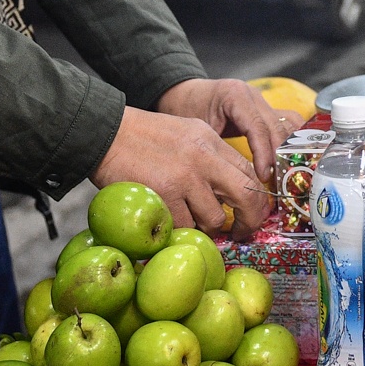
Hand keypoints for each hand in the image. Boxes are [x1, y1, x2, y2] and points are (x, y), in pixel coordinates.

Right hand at [92, 105, 271, 238]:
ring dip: (207, 228)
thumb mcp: (187, 135)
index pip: (251, 173)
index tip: (252, 214)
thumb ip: (210, 157)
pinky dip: (180, 231)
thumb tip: (229, 189)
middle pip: (247, 196)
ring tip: (193, 225)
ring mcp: (185, 176)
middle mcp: (205, 157)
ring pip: (215, 217)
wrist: (106, 132)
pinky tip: (170, 225)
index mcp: (212, 141)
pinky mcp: (164, 193)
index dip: (258, 200)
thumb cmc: (143, 138)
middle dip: (250, 220)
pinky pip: (185, 226)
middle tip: (240, 233)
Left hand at [157, 77, 303, 184]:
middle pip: (278, 126)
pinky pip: (287, 123)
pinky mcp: (267, 110)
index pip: (258, 127)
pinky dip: (291, 142)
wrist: (185, 94)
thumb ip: (215, 149)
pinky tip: (290, 161)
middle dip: (280, 156)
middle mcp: (254, 96)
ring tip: (285, 175)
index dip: (264, 154)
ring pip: (289, 124)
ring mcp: (263, 101)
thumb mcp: (197, 129)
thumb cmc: (187, 110)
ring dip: (289, 150)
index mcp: (236, 96)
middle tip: (278, 182)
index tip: (264, 176)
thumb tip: (230, 180)